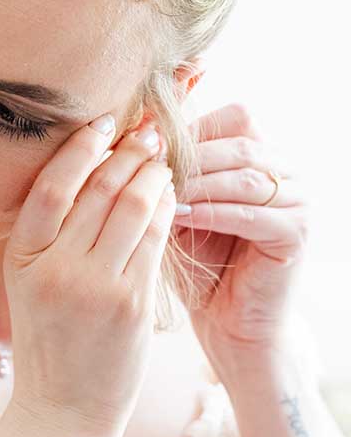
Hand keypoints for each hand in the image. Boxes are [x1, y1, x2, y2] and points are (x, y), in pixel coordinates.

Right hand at [2, 114, 174, 436]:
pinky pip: (155, 240)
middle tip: (148, 129)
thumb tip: (91, 170)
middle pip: (99, 189)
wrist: (63, 407)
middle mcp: (56, 267)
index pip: (53, 185)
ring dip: (153, 175)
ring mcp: (96, 286)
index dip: (82, 146)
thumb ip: (51, 231)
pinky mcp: (132, 304)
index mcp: (22, 256)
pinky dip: (166, 209)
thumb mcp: (28, 280)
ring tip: (162, 158)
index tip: (104, 120)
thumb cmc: (47, 338)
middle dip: (128, 151)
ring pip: (134, 208)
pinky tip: (170, 195)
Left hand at [171, 102, 309, 373]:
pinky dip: (213, 212)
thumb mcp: (179, 203)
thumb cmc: (196, 257)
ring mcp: (298, 201)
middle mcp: (286, 172)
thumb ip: (170, 169)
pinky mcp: (296, 233)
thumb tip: (137, 132)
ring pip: (243, 174)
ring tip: (159, 190)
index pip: (233, 117)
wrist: (226, 319)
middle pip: (238, 141)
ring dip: (197, 181)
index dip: (191, 127)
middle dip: (188, 154)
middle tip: (148, 163)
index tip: (148, 140)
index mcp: (261, 155)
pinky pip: (252, 213)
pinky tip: (181, 217)